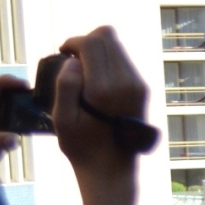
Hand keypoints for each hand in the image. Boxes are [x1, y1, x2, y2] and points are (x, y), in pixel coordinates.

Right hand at [52, 26, 148, 179]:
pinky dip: (107, 61)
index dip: (73, 42)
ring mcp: (138, 85)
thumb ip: (65, 87)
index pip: (92, 42)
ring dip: (97, 51)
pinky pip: (123, 59)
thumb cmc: (82, 147)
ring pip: (117, 45)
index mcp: (105, 89)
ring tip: (83, 71)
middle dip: (86, 42)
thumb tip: (74, 62)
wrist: (112, 169)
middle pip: (107, 36)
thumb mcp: (62, 120)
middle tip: (72, 62)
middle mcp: (127, 83)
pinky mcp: (142, 89)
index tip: (63, 55)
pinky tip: (95, 79)